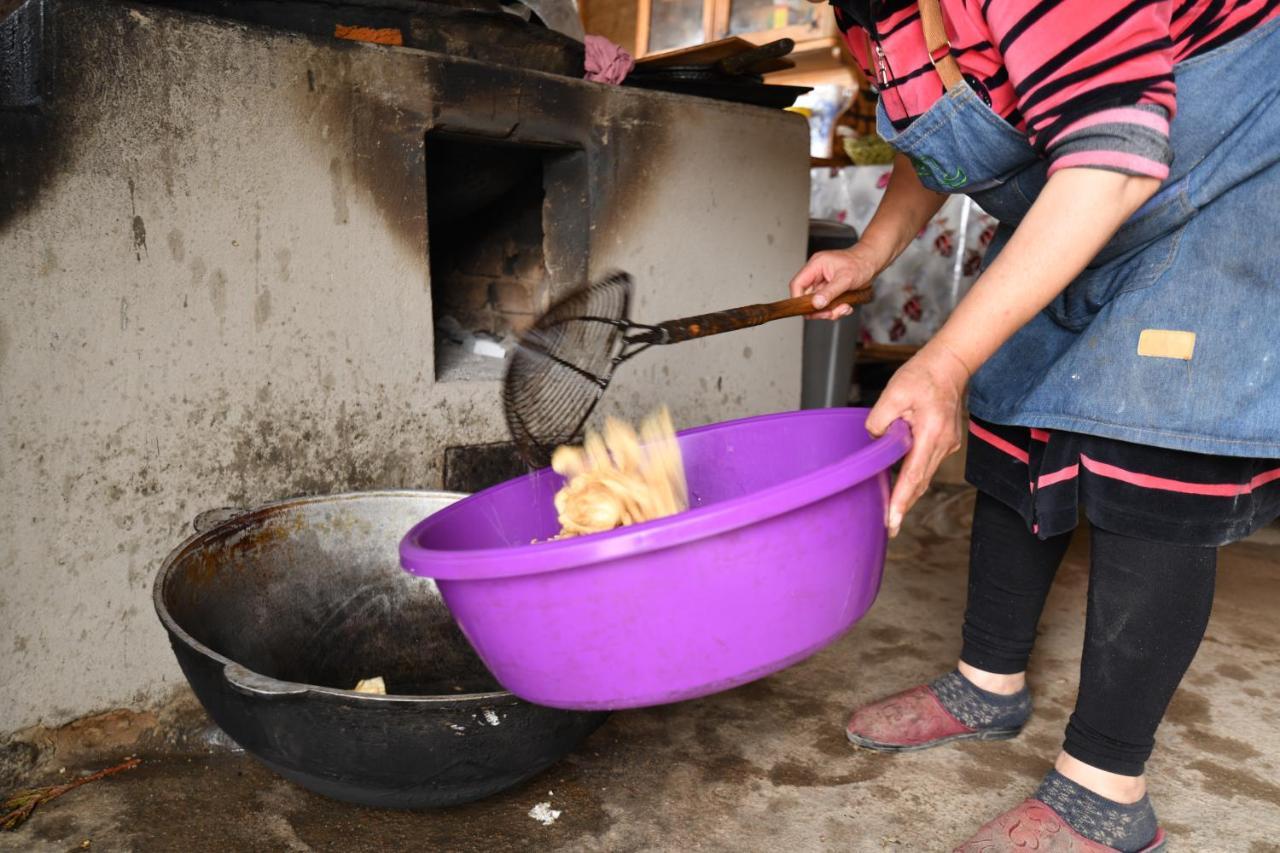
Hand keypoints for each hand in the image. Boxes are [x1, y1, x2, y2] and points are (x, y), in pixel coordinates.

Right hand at [788, 244, 881, 319]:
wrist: (873, 263)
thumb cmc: (861, 264)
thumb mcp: (845, 279)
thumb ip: (829, 292)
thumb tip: (816, 303)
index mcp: (816, 265)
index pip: (797, 284)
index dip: (798, 299)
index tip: (807, 310)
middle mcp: (817, 274)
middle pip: (806, 297)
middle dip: (819, 309)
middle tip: (830, 313)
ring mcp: (823, 283)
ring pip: (817, 304)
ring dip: (830, 311)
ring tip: (843, 308)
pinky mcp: (830, 291)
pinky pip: (827, 305)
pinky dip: (836, 310)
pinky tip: (846, 306)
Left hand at [865, 343, 970, 536]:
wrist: (950, 365)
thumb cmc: (922, 376)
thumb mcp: (895, 392)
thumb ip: (880, 420)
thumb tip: (875, 440)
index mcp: (931, 433)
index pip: (913, 474)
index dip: (902, 499)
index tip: (893, 520)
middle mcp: (943, 444)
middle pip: (920, 482)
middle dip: (904, 506)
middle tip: (890, 529)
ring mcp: (946, 445)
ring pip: (924, 476)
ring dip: (909, 494)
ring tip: (892, 514)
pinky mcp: (944, 443)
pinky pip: (926, 465)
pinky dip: (914, 478)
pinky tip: (901, 487)